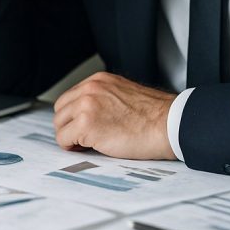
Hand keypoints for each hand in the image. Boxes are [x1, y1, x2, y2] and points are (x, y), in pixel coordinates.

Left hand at [53, 72, 177, 159]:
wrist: (169, 123)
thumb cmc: (154, 117)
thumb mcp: (124, 96)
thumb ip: (104, 99)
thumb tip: (91, 116)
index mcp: (99, 81)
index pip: (70, 97)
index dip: (74, 115)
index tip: (82, 127)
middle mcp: (90, 89)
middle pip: (60, 110)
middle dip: (68, 126)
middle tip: (82, 139)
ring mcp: (86, 105)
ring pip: (59, 125)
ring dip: (70, 137)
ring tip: (88, 144)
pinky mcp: (86, 124)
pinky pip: (63, 140)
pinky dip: (72, 147)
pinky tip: (90, 148)